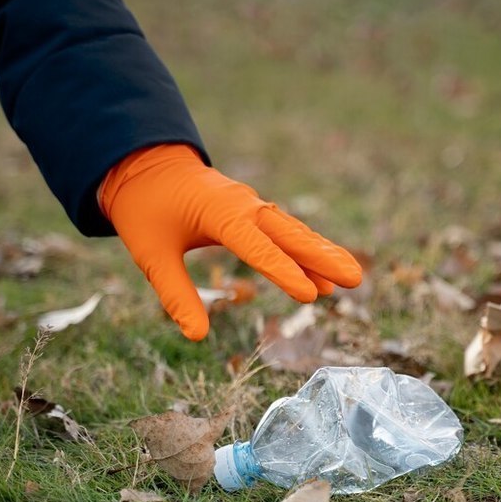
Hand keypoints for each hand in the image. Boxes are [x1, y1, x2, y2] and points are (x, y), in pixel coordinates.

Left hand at [100, 144, 362, 339]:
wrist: (145, 165)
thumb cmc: (145, 208)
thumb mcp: (150, 253)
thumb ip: (175, 293)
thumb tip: (196, 336)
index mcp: (218, 212)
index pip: (256, 247)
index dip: (282, 272)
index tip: (309, 295)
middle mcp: (243, 206)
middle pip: (289, 234)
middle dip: (322, 258)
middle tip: (355, 280)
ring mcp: (251, 206)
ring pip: (293, 232)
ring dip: (322, 254)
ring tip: (352, 279)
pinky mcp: (252, 212)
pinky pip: (284, 233)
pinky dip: (305, 251)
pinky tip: (323, 276)